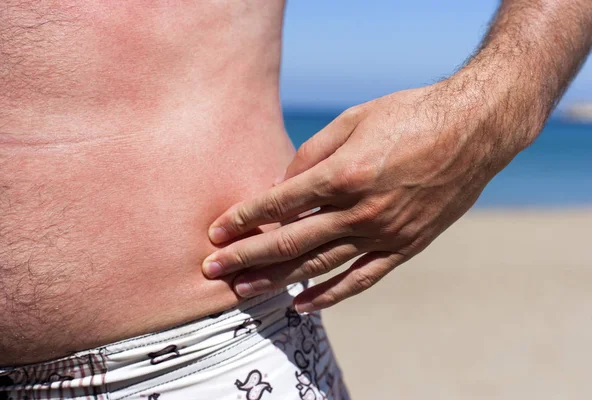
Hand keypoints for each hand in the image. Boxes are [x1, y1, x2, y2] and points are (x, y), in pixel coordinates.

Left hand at [202, 78, 531, 312]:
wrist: (472, 130)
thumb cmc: (409, 115)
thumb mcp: (353, 119)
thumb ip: (311, 154)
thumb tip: (279, 186)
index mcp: (344, 174)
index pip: (279, 204)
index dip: (243, 218)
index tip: (216, 232)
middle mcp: (360, 210)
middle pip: (290, 242)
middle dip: (246, 257)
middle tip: (211, 271)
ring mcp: (383, 233)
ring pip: (319, 266)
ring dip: (276, 280)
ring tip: (241, 291)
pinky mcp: (404, 247)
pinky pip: (360, 279)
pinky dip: (329, 295)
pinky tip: (301, 306)